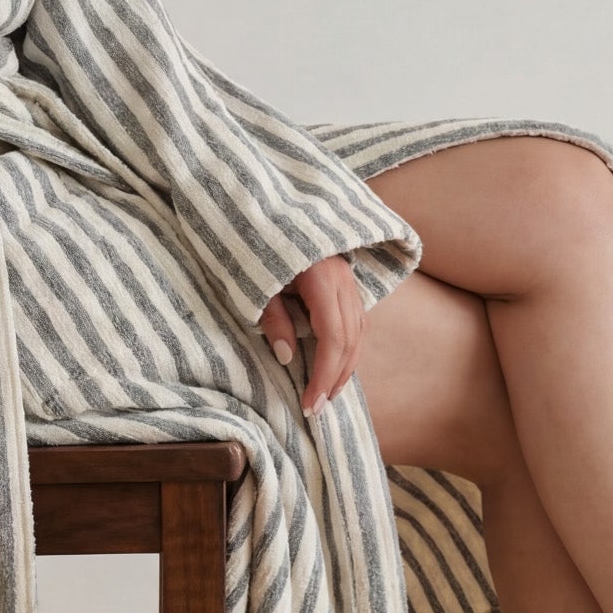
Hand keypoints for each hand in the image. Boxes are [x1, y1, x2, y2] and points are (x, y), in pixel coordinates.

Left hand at [259, 254, 362, 417]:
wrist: (264, 206)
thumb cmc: (254, 242)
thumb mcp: (255, 281)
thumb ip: (273, 318)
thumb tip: (287, 358)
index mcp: (320, 277)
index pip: (332, 338)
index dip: (323, 375)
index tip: (310, 403)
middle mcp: (342, 278)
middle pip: (350, 338)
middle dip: (335, 377)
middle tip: (319, 407)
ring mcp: (348, 276)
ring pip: (359, 329)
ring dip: (346, 364)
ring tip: (330, 392)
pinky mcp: (346, 277)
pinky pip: (356, 318)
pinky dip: (349, 344)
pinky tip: (338, 362)